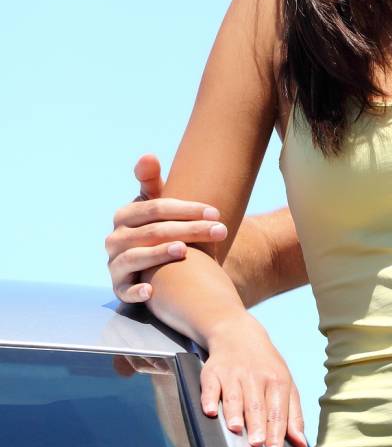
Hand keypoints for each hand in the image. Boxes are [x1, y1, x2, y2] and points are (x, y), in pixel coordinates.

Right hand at [106, 154, 226, 302]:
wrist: (154, 264)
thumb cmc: (158, 227)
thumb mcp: (155, 205)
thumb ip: (151, 181)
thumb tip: (148, 155)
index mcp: (125, 215)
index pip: (155, 208)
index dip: (186, 209)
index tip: (216, 213)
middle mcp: (115, 239)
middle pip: (153, 232)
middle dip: (189, 230)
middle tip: (221, 231)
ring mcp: (116, 263)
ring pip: (136, 257)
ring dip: (159, 254)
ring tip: (185, 250)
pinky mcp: (119, 287)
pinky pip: (124, 290)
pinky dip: (136, 291)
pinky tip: (152, 291)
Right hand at [201, 313, 306, 446]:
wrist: (238, 335)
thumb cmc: (266, 366)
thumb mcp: (286, 384)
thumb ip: (293, 415)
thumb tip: (301, 442)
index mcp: (278, 381)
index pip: (279, 411)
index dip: (277, 433)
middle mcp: (256, 377)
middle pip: (257, 406)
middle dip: (258, 425)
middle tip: (257, 444)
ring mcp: (233, 374)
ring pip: (235, 397)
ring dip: (235, 413)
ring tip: (237, 430)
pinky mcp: (212, 373)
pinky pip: (210, 387)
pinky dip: (209, 399)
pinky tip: (210, 411)